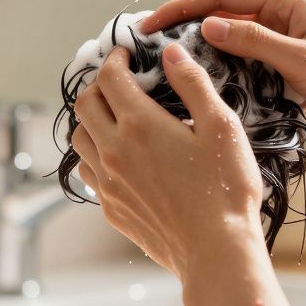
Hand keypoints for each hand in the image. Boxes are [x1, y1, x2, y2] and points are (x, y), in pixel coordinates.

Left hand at [72, 43, 265, 277]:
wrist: (215, 252)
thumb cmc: (226, 190)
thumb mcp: (222, 127)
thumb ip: (193, 83)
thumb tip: (170, 53)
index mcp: (139, 125)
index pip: (109, 78)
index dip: (115, 59)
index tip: (127, 55)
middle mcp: (113, 151)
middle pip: (85, 104)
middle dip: (98, 84)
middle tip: (120, 81)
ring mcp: (107, 182)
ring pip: (79, 137)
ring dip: (91, 118)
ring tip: (115, 115)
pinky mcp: (110, 207)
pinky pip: (87, 170)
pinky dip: (94, 151)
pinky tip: (117, 153)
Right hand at [142, 0, 305, 143]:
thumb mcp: (299, 61)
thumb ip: (253, 42)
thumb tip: (208, 26)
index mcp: (286, 1)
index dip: (181, 8)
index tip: (149, 26)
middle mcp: (278, 15)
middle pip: (218, 13)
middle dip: (181, 27)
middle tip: (146, 47)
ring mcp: (276, 40)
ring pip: (224, 40)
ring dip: (197, 51)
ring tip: (163, 66)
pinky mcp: (276, 65)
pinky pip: (237, 62)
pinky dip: (216, 70)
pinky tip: (195, 84)